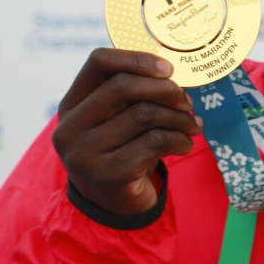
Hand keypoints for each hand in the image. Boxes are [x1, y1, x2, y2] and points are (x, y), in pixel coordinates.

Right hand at [52, 48, 201, 214]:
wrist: (115, 205)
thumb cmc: (123, 149)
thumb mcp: (119, 120)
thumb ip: (134, 95)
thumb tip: (172, 72)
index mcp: (71, 105)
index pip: (98, 61)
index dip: (137, 58)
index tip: (169, 69)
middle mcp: (70, 128)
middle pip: (123, 86)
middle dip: (166, 89)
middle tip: (188, 102)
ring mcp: (85, 154)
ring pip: (144, 114)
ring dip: (179, 118)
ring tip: (193, 125)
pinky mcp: (109, 175)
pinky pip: (155, 142)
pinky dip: (179, 139)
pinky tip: (185, 144)